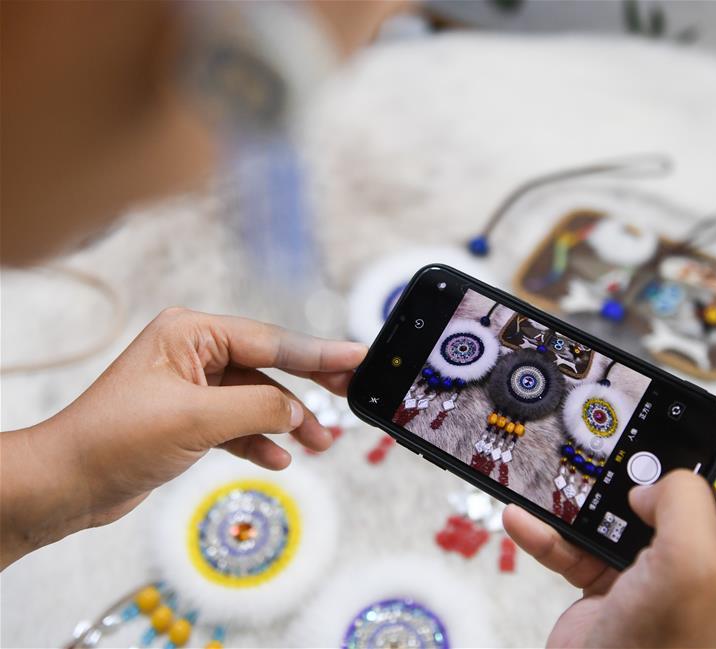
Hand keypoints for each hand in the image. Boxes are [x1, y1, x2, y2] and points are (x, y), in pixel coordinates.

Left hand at [0, 307, 366, 568]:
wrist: (67, 485)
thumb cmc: (113, 441)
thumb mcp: (196, 420)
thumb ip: (257, 409)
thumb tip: (297, 410)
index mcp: (191, 333)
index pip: (271, 341)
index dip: (319, 353)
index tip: (357, 357)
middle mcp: (194, 352)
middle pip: (270, 365)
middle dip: (310, 387)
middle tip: (351, 394)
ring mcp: (193, 386)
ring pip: (258, 399)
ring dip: (288, 423)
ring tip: (320, 443)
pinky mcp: (190, 418)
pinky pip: (240, 424)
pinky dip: (260, 441)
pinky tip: (278, 459)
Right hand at [503, 380, 715, 647]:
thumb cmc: (662, 648)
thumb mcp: (691, 563)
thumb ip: (685, 502)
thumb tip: (653, 483)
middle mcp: (698, 551)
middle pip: (684, 480)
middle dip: (651, 456)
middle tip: (628, 433)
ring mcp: (649, 563)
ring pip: (619, 504)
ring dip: (584, 492)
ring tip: (562, 476)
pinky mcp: (605, 576)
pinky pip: (573, 539)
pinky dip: (547, 529)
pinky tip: (524, 518)